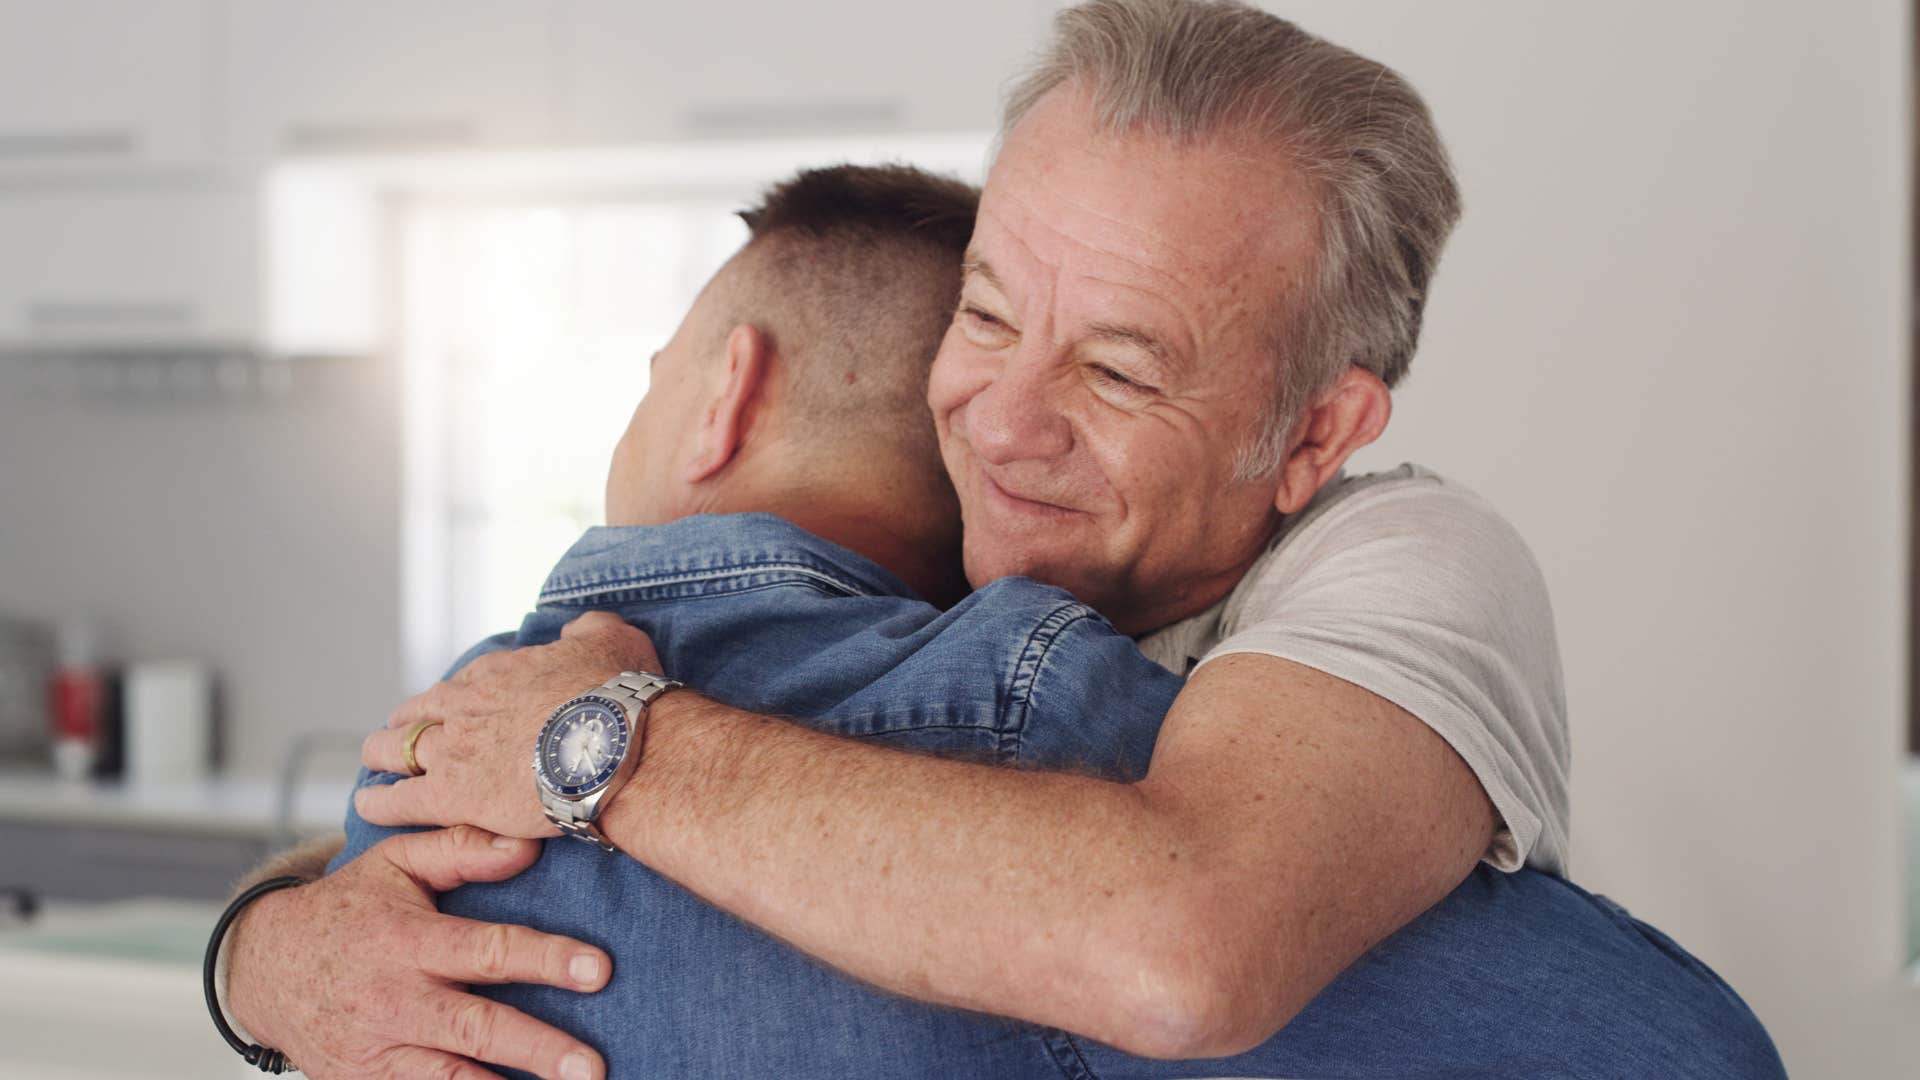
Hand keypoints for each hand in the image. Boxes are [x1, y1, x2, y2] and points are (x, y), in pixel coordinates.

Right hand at [225, 826, 611, 1079]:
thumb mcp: (394, 862)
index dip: (545, 960)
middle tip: (592, 1067)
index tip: (599, 970)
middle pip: (476, 1028)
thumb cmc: (346, 908)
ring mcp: (378, 1050)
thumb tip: (528, 845)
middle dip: (538, 1049)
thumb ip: (460, 850)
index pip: (487, 951)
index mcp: (409, 942)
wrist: (262, 965)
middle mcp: (396, 1000)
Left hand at [358, 613, 662, 837]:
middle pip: (417, 712)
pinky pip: (397, 800)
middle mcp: (467, 706)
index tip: (454, 709)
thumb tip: (578, 631)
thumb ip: (590, 629)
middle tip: (402, 734)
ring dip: (384, 755)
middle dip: (406, 722)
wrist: (616, 745)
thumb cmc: (619, 696)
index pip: (462, 684)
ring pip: (396, 750)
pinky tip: (368, 805)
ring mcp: (454, 750)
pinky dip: (378, 801)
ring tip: (378, 764)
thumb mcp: (613, 639)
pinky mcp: (452, 795)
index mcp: (500, 672)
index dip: (456, 698)